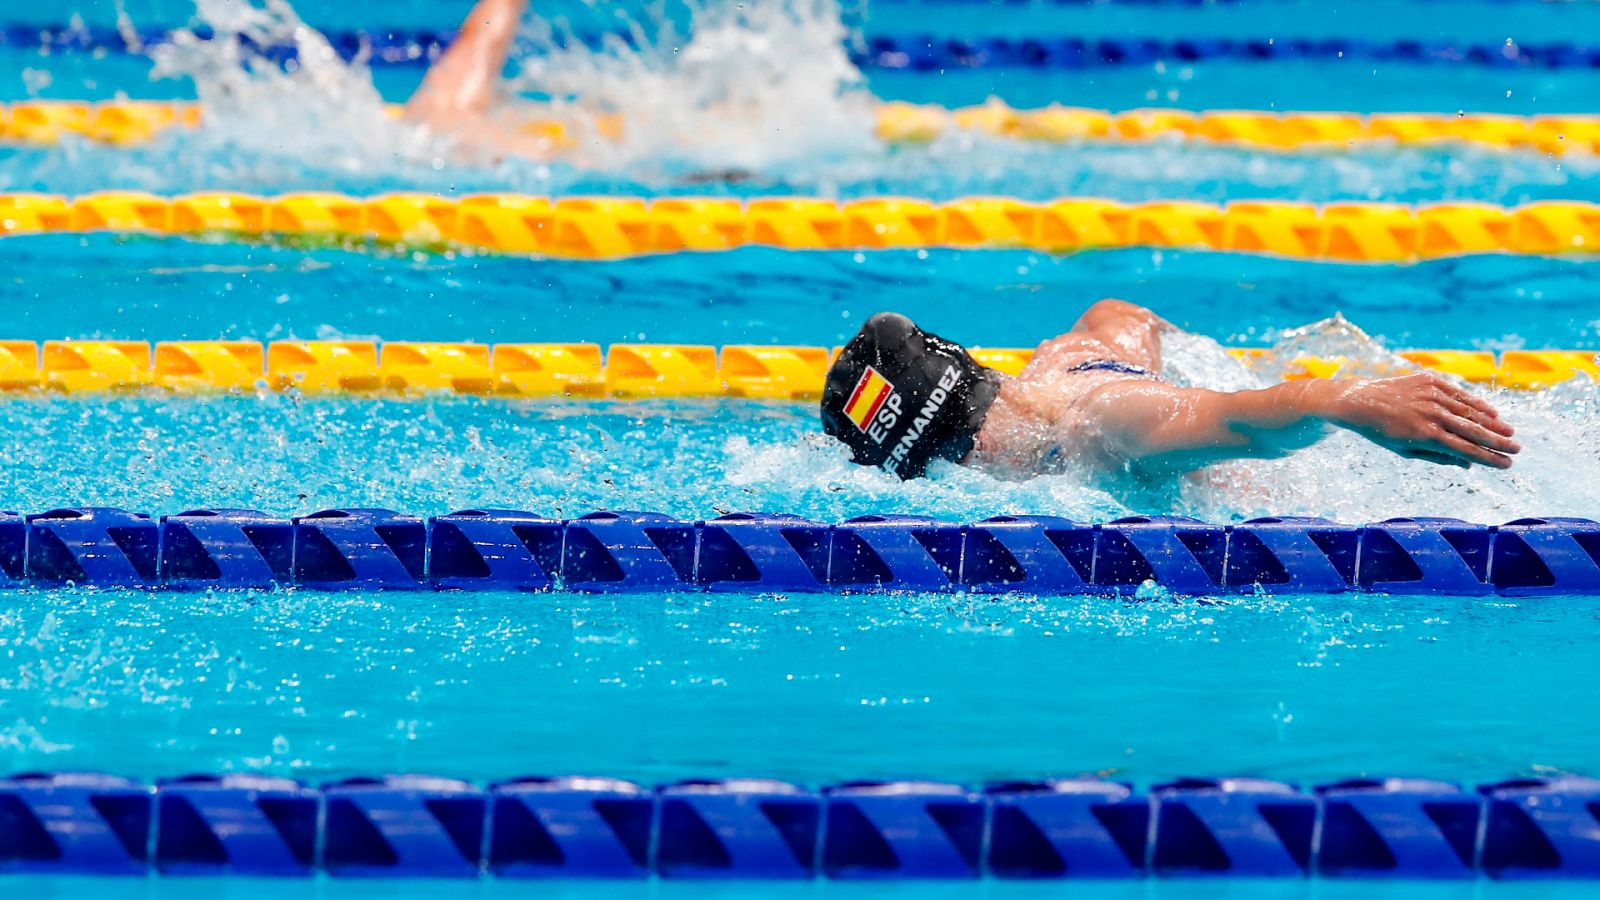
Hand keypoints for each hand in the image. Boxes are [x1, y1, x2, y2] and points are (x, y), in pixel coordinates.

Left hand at [1330, 374, 1519, 468]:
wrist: (1359, 402)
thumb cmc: (1382, 432)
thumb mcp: (1406, 451)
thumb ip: (1439, 457)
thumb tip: (1469, 464)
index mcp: (1425, 436)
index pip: (1466, 450)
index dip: (1489, 458)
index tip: (1507, 465)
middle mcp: (1431, 415)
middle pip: (1473, 431)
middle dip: (1498, 441)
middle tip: (1517, 449)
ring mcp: (1431, 396)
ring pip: (1469, 411)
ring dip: (1492, 423)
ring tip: (1510, 432)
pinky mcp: (1429, 382)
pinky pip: (1459, 394)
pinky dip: (1476, 403)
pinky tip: (1492, 412)